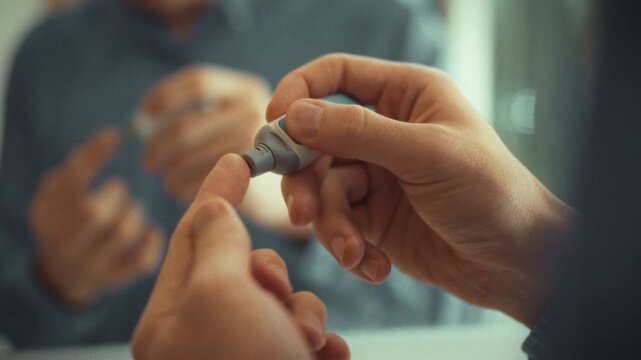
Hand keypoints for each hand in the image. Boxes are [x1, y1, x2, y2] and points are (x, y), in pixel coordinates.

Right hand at [30, 130, 163, 306]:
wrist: (64, 272)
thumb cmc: (68, 220)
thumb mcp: (59, 194)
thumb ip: (76, 168)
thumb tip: (108, 139)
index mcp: (47, 217)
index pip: (67, 183)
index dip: (91, 157)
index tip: (112, 135)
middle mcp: (64, 244)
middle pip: (94, 213)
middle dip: (115, 195)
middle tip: (117, 191)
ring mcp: (90, 266)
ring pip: (123, 233)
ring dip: (135, 215)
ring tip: (129, 212)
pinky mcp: (115, 279)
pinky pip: (142, 259)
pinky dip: (151, 239)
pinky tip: (146, 230)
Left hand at [132, 154, 348, 359]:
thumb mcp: (220, 293)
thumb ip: (217, 243)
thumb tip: (212, 207)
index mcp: (170, 318)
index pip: (190, 238)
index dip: (214, 193)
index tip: (237, 159)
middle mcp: (202, 334)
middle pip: (243, 268)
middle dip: (272, 274)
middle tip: (277, 295)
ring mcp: (242, 351)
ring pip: (282, 301)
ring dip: (304, 313)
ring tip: (307, 340)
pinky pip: (305, 334)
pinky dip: (322, 340)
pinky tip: (329, 354)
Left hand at [141, 65, 269, 203]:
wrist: (297, 189)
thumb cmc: (252, 154)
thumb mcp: (236, 120)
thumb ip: (202, 113)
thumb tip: (144, 123)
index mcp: (248, 90)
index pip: (197, 81)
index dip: (163, 96)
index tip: (143, 116)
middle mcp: (254, 111)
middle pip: (184, 126)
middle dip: (157, 147)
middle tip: (148, 161)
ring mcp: (252, 145)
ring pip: (185, 157)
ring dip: (167, 171)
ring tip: (166, 178)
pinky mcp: (246, 178)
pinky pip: (196, 180)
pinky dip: (179, 187)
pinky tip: (181, 189)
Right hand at [269, 54, 574, 325]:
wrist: (518, 263)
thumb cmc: (490, 193)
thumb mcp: (425, 154)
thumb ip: (359, 132)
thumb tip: (295, 116)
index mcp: (405, 96)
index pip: (336, 75)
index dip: (299, 92)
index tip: (274, 122)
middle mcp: (386, 132)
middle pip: (315, 141)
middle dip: (306, 179)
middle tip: (303, 211)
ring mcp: (378, 177)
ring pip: (324, 190)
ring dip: (331, 224)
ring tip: (353, 251)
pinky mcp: (375, 219)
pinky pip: (339, 226)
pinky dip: (349, 248)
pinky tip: (375, 265)